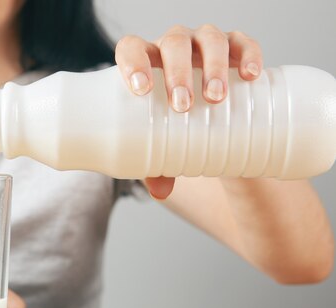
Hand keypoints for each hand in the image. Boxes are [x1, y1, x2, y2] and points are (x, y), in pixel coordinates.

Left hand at [115, 25, 262, 198]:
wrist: (211, 116)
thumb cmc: (175, 125)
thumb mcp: (163, 143)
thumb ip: (157, 165)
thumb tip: (160, 193)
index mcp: (146, 63)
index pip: (132, 49)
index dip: (133, 62)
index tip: (140, 89)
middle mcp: (174, 47)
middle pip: (173, 44)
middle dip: (177, 72)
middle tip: (183, 106)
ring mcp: (204, 44)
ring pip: (208, 40)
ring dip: (212, 65)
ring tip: (216, 97)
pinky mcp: (236, 47)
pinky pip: (243, 42)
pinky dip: (248, 54)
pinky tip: (251, 74)